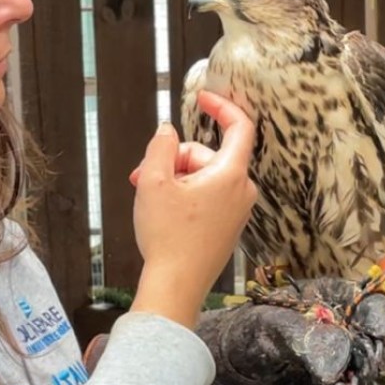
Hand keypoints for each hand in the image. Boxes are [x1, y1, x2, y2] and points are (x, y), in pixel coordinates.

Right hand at [129, 91, 258, 327]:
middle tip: (143, 174)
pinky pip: (208, 197)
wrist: (176, 286)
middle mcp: (242, 191)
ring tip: (147, 197)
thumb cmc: (168, 238)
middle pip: (208, 155)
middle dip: (175, 159)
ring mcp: (237, 211)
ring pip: (205, 177)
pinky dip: (185, 196)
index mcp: (231, 175)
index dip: (222, 106)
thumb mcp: (154, 182)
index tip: (202, 97)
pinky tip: (163, 211)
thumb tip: (168, 131)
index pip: (240, 126)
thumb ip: (161, 147)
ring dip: (175, 179)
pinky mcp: (228, 226)